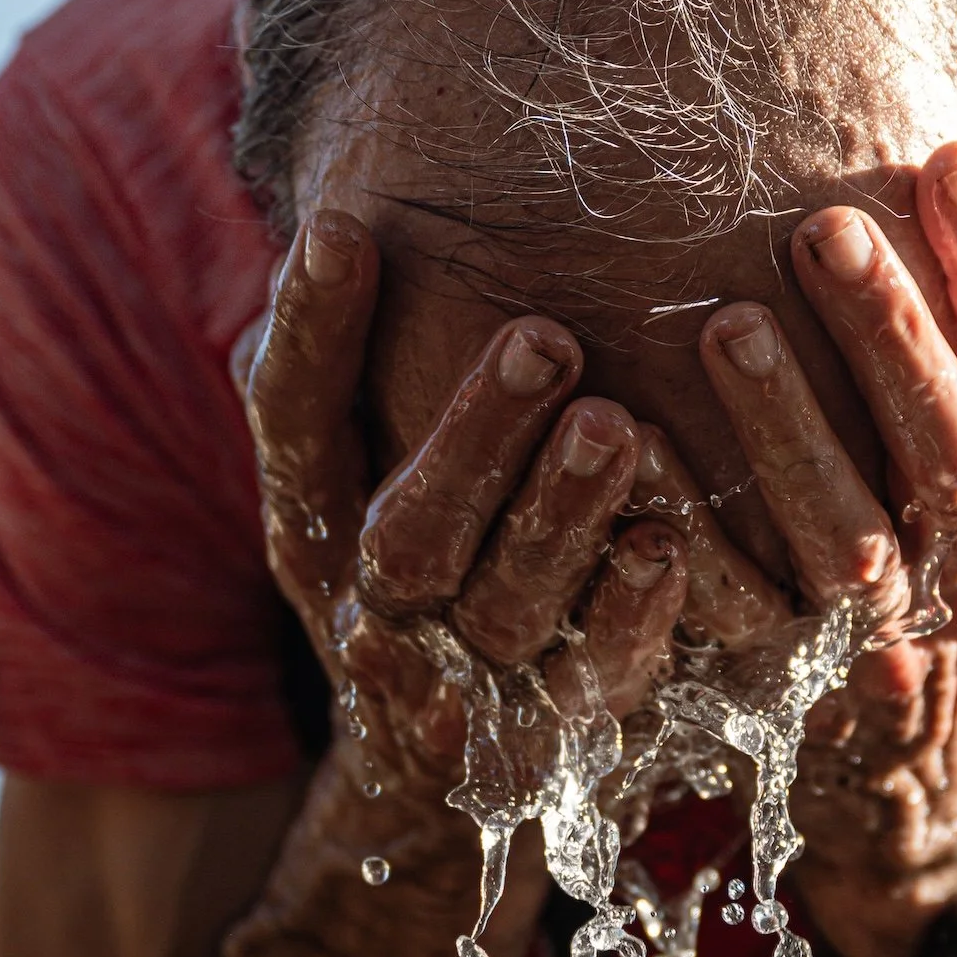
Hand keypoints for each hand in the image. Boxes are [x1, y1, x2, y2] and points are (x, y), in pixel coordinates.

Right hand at [243, 214, 690, 798]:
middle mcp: (372, 603)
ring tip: (615, 428)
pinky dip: (629, 613)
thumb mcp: (363, 454)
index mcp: (315, 519)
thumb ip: (357, 356)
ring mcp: (464, 678)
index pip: (289, 420)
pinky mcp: (558, 730)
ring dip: (559, 518)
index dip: (313, 332)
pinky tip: (667, 543)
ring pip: (501, 607)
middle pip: (403, 534)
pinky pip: (591, 675)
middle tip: (544, 340)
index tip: (347, 229)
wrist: (450, 757)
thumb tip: (356, 200)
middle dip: (473, 439)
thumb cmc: (422, 536)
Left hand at [694, 141, 956, 956]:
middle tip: (825, 224)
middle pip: (950, 448)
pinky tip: (626, 443)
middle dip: (891, 332)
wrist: (903, 780)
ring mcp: (877, 641)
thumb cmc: (946, 585)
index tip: (952, 154)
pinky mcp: (780, 688)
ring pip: (847, 536)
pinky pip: (726, 610)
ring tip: (729, 324)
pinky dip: (681, 533)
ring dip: (787, 427)